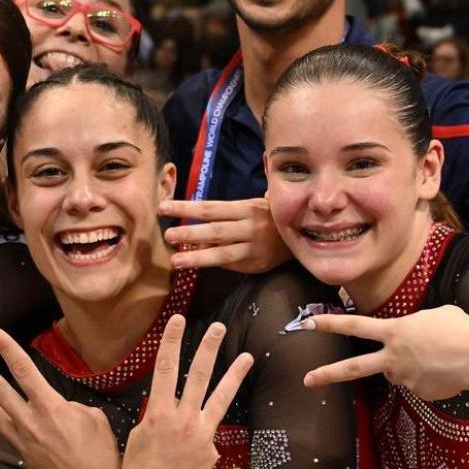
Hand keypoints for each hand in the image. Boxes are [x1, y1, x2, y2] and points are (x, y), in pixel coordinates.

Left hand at [0, 327, 121, 468]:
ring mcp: (24, 439)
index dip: (6, 349)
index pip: (24, 370)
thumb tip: (58, 407)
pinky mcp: (24, 454)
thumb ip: (68, 406)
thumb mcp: (92, 417)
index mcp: (51, 407)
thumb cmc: (102, 451)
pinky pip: (3, 430)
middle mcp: (31, 421)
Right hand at [118, 316, 253, 468]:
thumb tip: (169, 410)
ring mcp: (201, 437)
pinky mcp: (212, 454)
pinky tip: (187, 461)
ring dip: (234, 375)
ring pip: (220, 398)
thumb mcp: (139, 437)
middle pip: (198, 375)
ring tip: (247, 357)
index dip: (171, 341)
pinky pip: (208, 439)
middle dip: (208, 348)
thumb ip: (156, 418)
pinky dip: (200, 443)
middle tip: (217, 327)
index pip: (165, 368)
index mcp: (158, 414)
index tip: (177, 320)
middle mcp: (183, 421)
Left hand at [160, 198, 289, 272]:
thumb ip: (229, 211)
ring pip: (222, 253)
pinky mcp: (256, 264)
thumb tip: (199, 217)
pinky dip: (213, 262)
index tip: (164, 208)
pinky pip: (231, 263)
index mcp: (247, 208)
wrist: (304, 235)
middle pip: (215, 230)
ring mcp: (253, 248)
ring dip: (197, 257)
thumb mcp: (255, 204)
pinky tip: (196, 264)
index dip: (187, 208)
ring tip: (175, 261)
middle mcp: (250, 228)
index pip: (211, 208)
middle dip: (190, 233)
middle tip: (167, 236)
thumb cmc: (272, 216)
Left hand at [300, 305, 468, 399]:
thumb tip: (418, 340)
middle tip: (307, 380)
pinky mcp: (420, 394)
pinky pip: (422, 384)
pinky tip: (448, 371)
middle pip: (353, 368)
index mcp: (394, 332)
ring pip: (400, 373)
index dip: (329, 323)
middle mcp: (393, 358)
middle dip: (327, 374)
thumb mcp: (434, 316)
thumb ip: (417, 326)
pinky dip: (433, 378)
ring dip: (413, 366)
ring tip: (441, 357)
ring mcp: (405, 379)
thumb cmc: (459, 329)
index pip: (354, 325)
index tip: (307, 323)